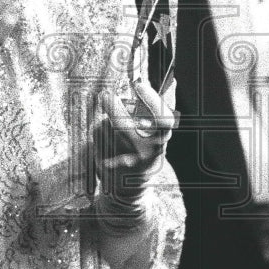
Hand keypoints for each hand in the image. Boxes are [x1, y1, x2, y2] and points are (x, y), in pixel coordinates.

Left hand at [93, 82, 175, 203]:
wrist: (130, 188)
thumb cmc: (144, 150)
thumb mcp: (157, 132)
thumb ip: (161, 107)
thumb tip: (172, 80)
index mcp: (161, 140)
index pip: (163, 119)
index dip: (151, 100)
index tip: (138, 85)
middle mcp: (146, 153)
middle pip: (122, 124)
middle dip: (112, 106)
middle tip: (107, 96)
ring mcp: (126, 161)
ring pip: (106, 127)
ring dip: (105, 121)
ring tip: (111, 128)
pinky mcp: (108, 167)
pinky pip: (97, 138)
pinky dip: (98, 133)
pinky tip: (104, 141)